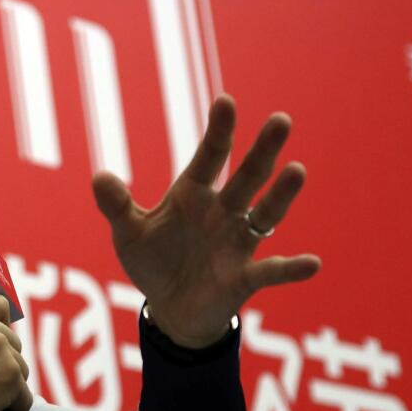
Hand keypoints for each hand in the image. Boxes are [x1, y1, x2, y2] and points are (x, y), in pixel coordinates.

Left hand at [92, 95, 320, 348]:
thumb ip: (116, 206)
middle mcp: (223, 212)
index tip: (226, 101)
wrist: (170, 309)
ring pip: (265, 214)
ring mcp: (238, 243)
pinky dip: (290, 268)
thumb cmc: (153, 262)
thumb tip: (99, 176)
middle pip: (247, 176)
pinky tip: (312, 263)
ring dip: (281, 194)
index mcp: (194, 194)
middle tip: (281, 119)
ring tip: (297, 170)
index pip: (210, 156)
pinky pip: (271, 271)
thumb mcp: (129, 233)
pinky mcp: (245, 277)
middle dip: (263, 149)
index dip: (218, 130)